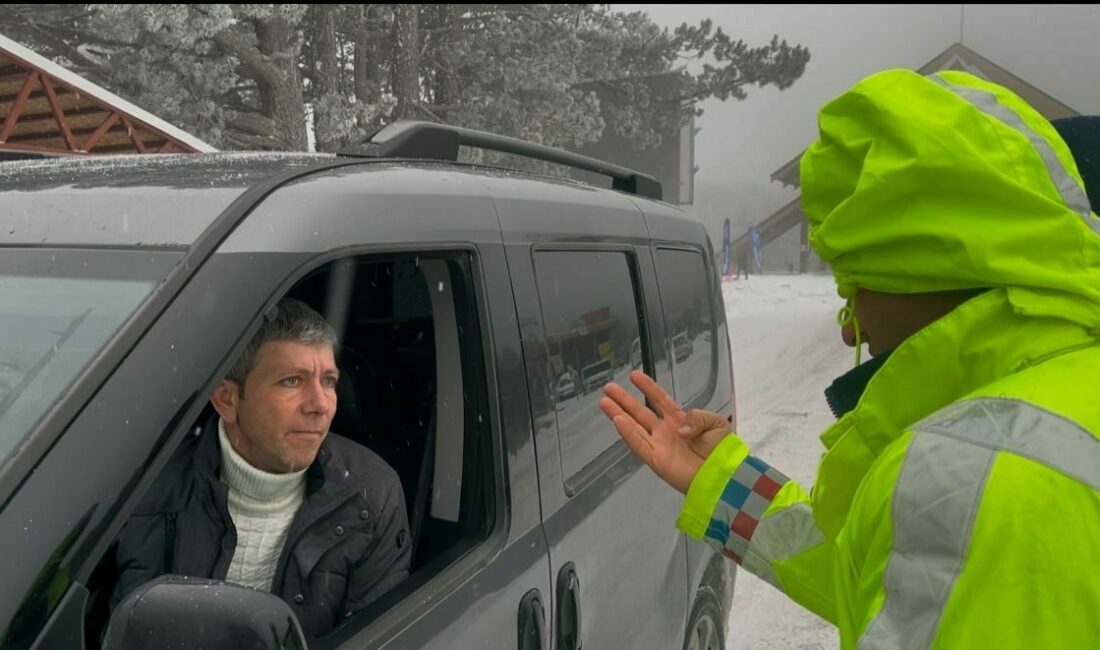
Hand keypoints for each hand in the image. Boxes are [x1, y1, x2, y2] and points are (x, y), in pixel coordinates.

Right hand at [600, 370, 730, 493]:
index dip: (647, 387)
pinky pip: (638, 444)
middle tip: (608, 387)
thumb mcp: (715, 423)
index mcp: (680, 420)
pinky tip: (617, 420)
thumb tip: (679, 427)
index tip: (634, 375)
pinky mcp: (655, 460)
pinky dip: (627, 433)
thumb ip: (697, 417)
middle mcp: (665, 431)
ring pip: (634, 426)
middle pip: (640, 411)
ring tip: (604, 401)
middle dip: (624, 399)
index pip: (660, 399)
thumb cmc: (720, 450)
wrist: (721, 475)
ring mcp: (658, 445)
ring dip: (618, 414)